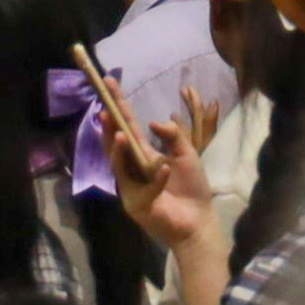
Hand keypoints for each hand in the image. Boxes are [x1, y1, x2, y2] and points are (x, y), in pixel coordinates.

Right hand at [108, 93, 220, 260]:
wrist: (199, 220)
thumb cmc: (192, 188)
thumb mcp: (186, 154)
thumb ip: (173, 136)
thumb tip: (152, 122)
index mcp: (143, 155)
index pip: (127, 127)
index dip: (118, 107)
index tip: (109, 84)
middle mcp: (133, 169)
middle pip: (115, 144)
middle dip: (109, 127)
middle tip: (105, 109)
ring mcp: (132, 188)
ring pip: (119, 166)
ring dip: (119, 150)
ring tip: (120, 133)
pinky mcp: (138, 205)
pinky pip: (145, 188)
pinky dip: (157, 178)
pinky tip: (165, 169)